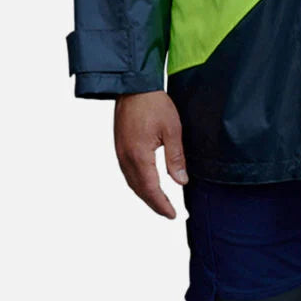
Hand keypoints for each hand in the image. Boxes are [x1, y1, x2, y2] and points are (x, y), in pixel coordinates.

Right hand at [113, 90, 188, 218]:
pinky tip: (146, 182)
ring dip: (145, 194)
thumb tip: (181, 181)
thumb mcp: (172, 129)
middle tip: (168, 212)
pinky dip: (138, 182)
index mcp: (139, 156)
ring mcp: (120, 152)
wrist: (133, 85)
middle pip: (139, 190)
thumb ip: (175, 157)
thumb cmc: (153, 103)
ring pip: (132, 182)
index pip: (151, 190)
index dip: (162, 205)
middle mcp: (125, 158)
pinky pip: (128, 172)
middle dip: (153, 203)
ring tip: (159, 201)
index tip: (172, 215)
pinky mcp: (119, 146)